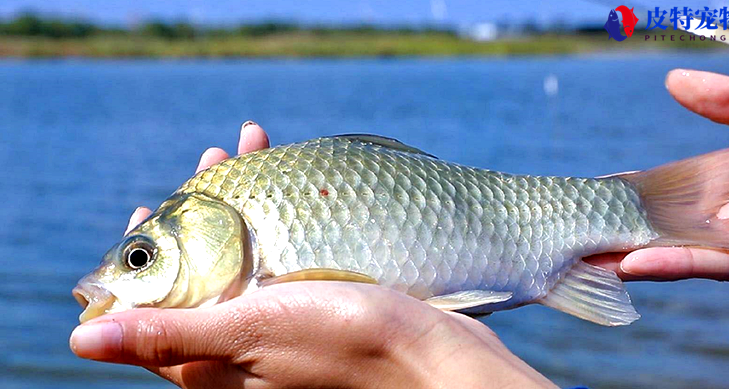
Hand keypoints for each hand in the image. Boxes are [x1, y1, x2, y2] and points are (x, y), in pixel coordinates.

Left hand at [73, 122, 556, 388]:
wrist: (430, 357)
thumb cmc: (341, 347)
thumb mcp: (249, 335)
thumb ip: (169, 336)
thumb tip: (80, 345)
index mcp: (209, 359)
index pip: (152, 307)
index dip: (144, 253)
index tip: (150, 206)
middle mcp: (239, 342)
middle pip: (200, 269)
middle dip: (201, 208)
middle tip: (214, 157)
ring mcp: (278, 320)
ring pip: (243, 251)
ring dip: (242, 197)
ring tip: (252, 145)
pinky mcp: (313, 302)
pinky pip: (282, 251)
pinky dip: (278, 212)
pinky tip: (290, 178)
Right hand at [587, 69, 728, 284]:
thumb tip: (672, 80)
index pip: (666, 190)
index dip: (626, 194)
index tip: (585, 196)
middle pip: (662, 229)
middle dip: (617, 236)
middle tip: (568, 237)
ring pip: (678, 254)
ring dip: (631, 259)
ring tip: (585, 259)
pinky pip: (716, 266)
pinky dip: (672, 265)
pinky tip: (632, 265)